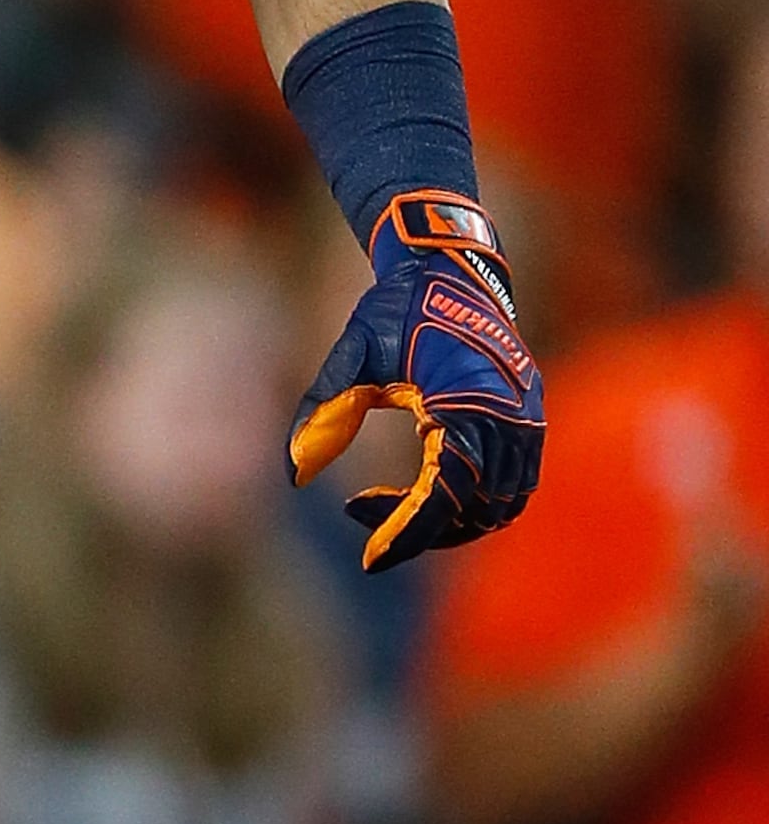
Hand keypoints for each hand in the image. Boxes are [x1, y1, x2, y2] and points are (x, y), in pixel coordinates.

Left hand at [288, 188, 546, 569]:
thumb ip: (324, 410)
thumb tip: (293, 469)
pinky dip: (473, 499)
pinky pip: (511, 484)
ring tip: (388, 506)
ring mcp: (527, 422)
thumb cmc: (398, 305)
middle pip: (473, 512)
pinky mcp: (530, 419)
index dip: (406, 534)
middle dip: (418, 528)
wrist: (449, 265)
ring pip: (498, 505)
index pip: (442, 496)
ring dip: (448, 518)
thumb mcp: (353, 355)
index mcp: (466, 407)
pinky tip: (424, 488)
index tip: (370, 559)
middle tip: (360, 514)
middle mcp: (508, 422)